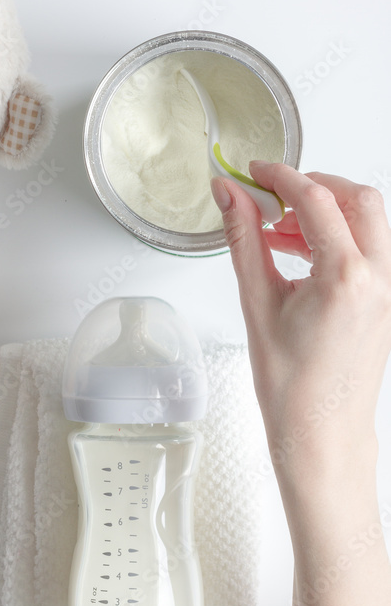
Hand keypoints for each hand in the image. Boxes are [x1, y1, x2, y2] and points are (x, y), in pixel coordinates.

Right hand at [211, 164, 390, 485]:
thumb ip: (244, 240)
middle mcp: (380, 278)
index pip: (316, 199)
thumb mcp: (257, 305)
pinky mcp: (388, 301)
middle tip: (272, 199)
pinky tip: (302, 256)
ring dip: (327, 213)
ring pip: (370, 221)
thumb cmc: (292, 388)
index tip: (255, 172)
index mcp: (346, 277)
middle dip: (314, 188)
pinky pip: (371, 250)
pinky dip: (339, 239)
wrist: (321, 434)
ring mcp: (390, 290)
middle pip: (357, 198)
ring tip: (280, 233)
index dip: (280, 177)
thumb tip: (230, 196)